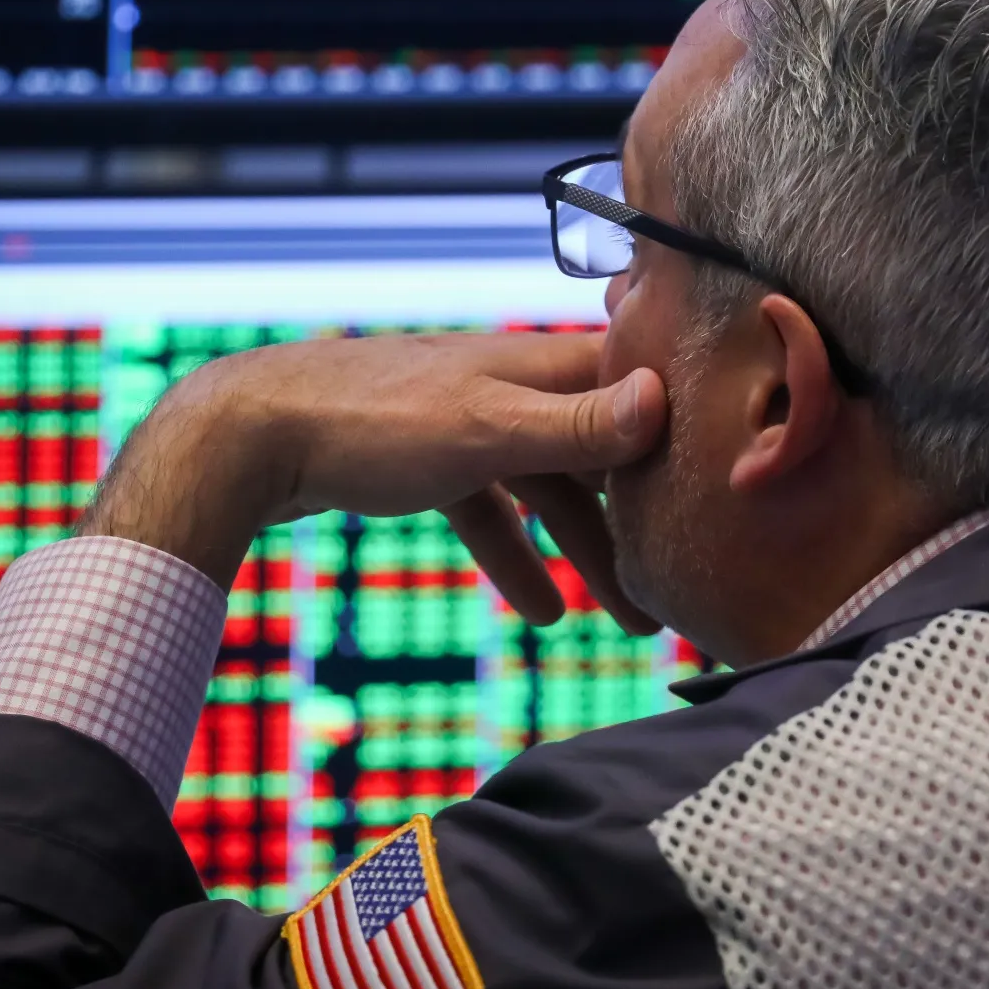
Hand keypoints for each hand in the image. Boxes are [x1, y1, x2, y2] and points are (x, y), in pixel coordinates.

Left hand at [76, 332, 666, 632]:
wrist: (253, 434)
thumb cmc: (371, 421)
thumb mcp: (486, 430)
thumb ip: (575, 425)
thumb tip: (666, 401)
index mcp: (540, 366)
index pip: (641, 391)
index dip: (689, 435)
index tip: (735, 489)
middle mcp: (515, 384)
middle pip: (602, 453)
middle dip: (644, 518)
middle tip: (686, 589)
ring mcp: (471, 419)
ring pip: (550, 489)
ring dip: (588, 552)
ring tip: (629, 622)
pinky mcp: (431, 457)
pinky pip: (493, 510)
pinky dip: (518, 555)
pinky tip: (542, 610)